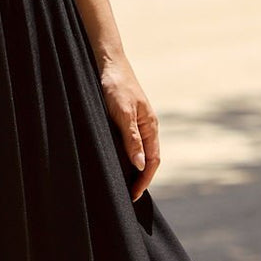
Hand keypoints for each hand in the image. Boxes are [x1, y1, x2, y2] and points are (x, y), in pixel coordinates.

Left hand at [97, 56, 160, 201]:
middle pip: (149, 159)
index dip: (144, 181)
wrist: (108, 63)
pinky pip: (132, 144)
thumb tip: (141, 166)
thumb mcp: (122, 114)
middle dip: (141, 179)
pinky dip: (128, 158)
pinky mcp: (128, 119)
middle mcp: (148, 127)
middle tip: (128, 197)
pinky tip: (117, 164)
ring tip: (123, 186)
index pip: (153, 161)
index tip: (133, 196)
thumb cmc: (115, 86)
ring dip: (134, 170)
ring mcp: (139, 123)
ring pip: (141, 152)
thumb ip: (132, 140)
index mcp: (151, 127)